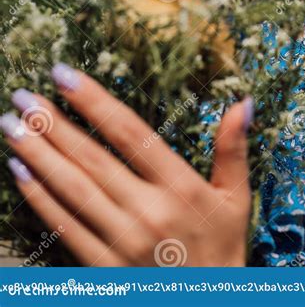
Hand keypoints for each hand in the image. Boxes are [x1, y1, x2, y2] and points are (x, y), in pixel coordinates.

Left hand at [1, 64, 252, 265]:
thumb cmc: (223, 250)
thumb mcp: (237, 199)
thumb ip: (233, 149)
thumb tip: (242, 103)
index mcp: (180, 187)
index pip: (130, 134)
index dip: (96, 102)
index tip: (66, 76)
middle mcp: (148, 211)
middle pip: (92, 159)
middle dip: (53, 124)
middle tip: (24, 95)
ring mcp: (123, 242)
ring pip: (73, 190)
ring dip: (39, 155)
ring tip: (13, 125)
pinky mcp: (104, 269)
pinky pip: (66, 228)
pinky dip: (40, 199)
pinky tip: (20, 173)